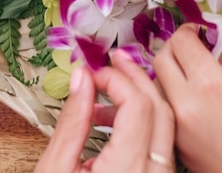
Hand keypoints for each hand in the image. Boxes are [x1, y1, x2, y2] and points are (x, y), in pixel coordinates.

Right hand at [36, 50, 175, 171]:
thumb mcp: (55, 170)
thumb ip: (71, 123)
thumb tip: (81, 78)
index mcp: (126, 170)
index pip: (137, 105)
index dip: (116, 80)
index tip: (93, 73)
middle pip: (159, 109)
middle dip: (135, 77)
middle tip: (114, 60)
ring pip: (166, 125)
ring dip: (141, 98)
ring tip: (109, 90)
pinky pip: (162, 143)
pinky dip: (144, 122)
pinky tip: (115, 120)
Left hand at [154, 26, 221, 172]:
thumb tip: (211, 52)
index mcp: (210, 85)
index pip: (181, 42)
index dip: (189, 30)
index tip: (197, 31)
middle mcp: (186, 104)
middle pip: (160, 59)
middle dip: (173, 47)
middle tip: (189, 47)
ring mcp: (177, 126)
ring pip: (156, 83)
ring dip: (166, 71)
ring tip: (186, 71)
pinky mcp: (176, 143)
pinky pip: (164, 108)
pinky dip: (170, 95)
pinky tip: (187, 96)